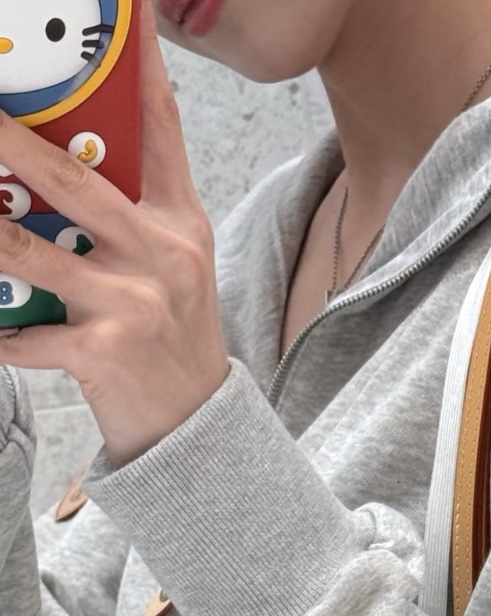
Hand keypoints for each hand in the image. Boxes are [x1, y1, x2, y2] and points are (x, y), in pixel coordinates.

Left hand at [0, 0, 229, 467]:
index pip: (160, 127)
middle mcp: (162, 254)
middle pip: (71, 177)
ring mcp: (133, 302)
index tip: (127, 10)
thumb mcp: (170, 266)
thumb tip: (51, 161)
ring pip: (26, 249)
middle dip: (6, 139)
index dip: (139, 64)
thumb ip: (128, 211)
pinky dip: (1, 337)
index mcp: (180, 223)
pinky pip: (24, 334)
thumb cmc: (173, 338)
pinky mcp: (104, 350)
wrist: (198, 427)